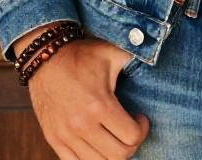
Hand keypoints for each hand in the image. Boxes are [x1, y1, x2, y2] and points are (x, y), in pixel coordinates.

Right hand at [16, 28, 149, 159]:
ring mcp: (66, 135)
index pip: (131, 137)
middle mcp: (82, 125)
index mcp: (99, 105)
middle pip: (118, 156)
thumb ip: (136, 57)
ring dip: (111, 153)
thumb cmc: (82, 54)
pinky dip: (91, 158)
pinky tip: (97, 143)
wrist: (45, 56)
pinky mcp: (54, 139)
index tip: (140, 117)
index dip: (142, 129)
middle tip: (130, 129)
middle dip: (131, 144)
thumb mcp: (112, 52)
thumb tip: (156, 56)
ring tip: (114, 136)